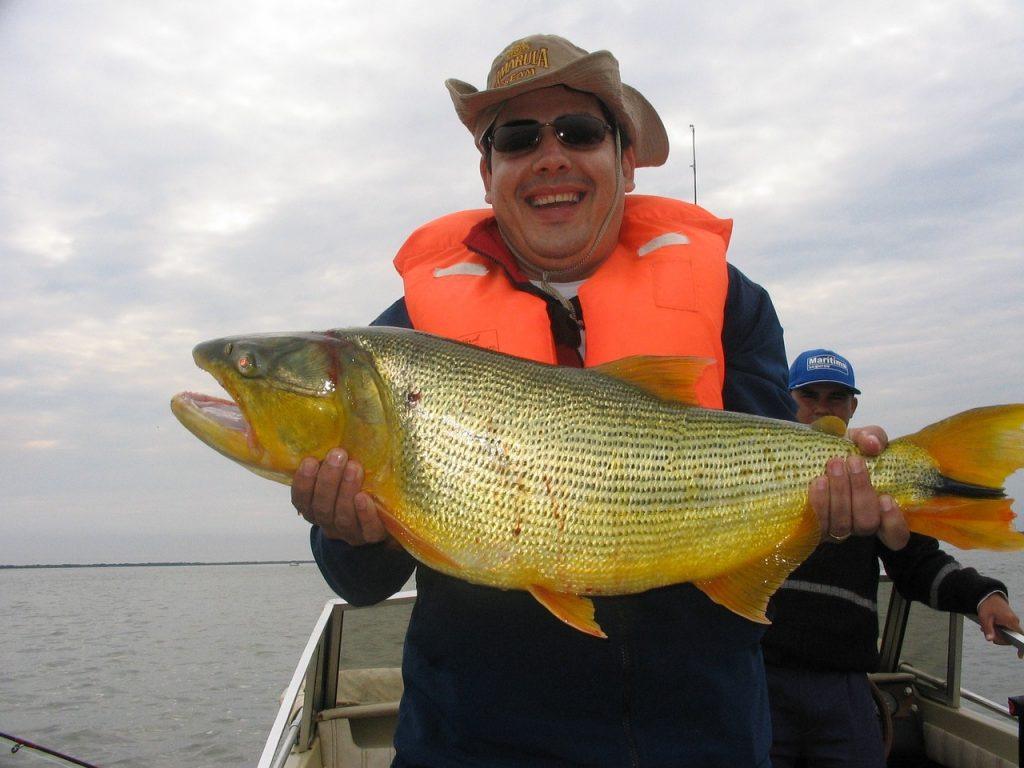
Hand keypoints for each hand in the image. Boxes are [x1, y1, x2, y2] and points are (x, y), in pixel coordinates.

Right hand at [291, 448, 389, 544]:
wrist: (382, 519)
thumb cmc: (354, 489)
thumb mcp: (338, 478)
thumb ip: (330, 465)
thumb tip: (329, 433)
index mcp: (315, 509)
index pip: (301, 500)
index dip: (303, 482)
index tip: (309, 460)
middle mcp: (329, 524)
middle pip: (322, 507)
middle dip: (328, 480)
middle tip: (337, 455)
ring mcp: (350, 533)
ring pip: (343, 517)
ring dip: (346, 491)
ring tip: (354, 467)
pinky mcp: (372, 536)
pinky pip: (367, 529)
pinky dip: (364, 513)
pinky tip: (364, 497)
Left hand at [808, 425, 909, 550]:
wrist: (808, 455)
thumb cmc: (841, 451)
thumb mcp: (859, 440)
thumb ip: (871, 438)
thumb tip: (873, 444)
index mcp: (877, 509)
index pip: (896, 536)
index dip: (894, 524)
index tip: (887, 498)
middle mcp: (857, 524)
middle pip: (866, 523)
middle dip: (861, 491)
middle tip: (852, 460)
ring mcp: (834, 529)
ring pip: (842, 524)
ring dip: (839, 493)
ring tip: (834, 464)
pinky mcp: (811, 528)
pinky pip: (817, 525)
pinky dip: (820, 503)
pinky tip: (819, 482)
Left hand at [977, 594, 1023, 657]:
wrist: (989, 595)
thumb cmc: (987, 606)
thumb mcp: (985, 618)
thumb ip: (988, 629)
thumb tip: (990, 639)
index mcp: (1011, 621)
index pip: (1020, 636)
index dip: (1021, 647)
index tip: (1020, 656)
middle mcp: (1014, 621)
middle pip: (1010, 638)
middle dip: (998, 638)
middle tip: (987, 633)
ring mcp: (1013, 621)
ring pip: (1007, 633)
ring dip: (997, 633)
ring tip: (985, 628)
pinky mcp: (1010, 620)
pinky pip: (1006, 629)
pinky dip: (998, 629)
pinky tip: (989, 626)